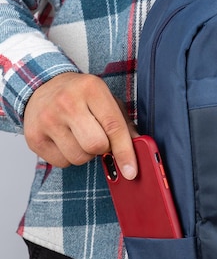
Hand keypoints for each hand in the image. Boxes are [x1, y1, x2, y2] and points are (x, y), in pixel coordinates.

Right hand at [23, 72, 138, 178]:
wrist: (43, 86)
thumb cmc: (82, 96)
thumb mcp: (107, 100)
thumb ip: (125, 124)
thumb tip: (140, 149)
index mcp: (91, 88)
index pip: (113, 126)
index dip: (125, 152)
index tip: (131, 171)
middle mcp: (66, 102)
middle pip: (95, 145)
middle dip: (103, 149)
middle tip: (99, 139)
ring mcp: (47, 119)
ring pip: (79, 158)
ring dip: (86, 154)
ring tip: (80, 137)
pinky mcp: (34, 137)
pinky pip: (62, 163)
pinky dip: (69, 157)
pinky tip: (65, 140)